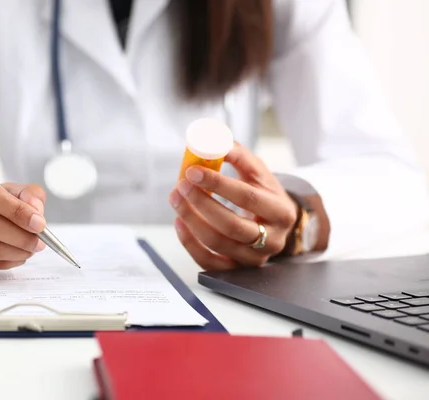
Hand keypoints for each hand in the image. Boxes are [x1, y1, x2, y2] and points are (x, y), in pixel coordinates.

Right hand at [0, 167, 47, 275]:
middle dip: (21, 234)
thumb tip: (36, 209)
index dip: (15, 209)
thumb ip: (24, 193)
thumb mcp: (1, 188)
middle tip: (42, 240)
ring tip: (33, 248)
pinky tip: (19, 255)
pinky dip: (8, 261)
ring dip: (17, 250)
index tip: (39, 222)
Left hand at [169, 142, 297, 269]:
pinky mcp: (236, 269)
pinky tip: (179, 222)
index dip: (218, 184)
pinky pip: (209, 262)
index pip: (247, 197)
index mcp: (281, 211)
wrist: (275, 224)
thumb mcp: (259, 173)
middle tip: (181, 185)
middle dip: (201, 203)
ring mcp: (254, 258)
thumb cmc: (263, 194)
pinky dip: (189, 243)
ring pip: (218, 243)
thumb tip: (213, 140)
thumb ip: (239, 155)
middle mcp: (272, 239)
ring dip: (191, 219)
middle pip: (231, 225)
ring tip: (175, 199)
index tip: (192, 171)